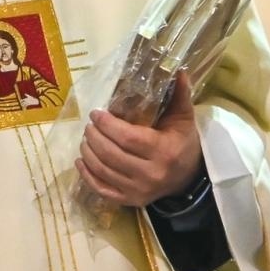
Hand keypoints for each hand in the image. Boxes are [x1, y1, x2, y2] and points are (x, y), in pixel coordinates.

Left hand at [77, 72, 202, 208]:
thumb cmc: (184, 144)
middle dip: (94, 137)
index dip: (108, 125)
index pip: (128, 138)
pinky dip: (87, 176)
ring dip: (88, 153)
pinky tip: (80, 161)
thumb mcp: (185, 119)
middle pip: (111, 154)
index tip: (96, 113)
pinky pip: (102, 190)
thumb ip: (180, 95)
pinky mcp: (130, 201)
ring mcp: (138, 190)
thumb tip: (178, 69)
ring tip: (85, 138)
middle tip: (89, 125)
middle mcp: (150, 174)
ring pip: (103, 171)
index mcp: (163, 151)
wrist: (189, 180)